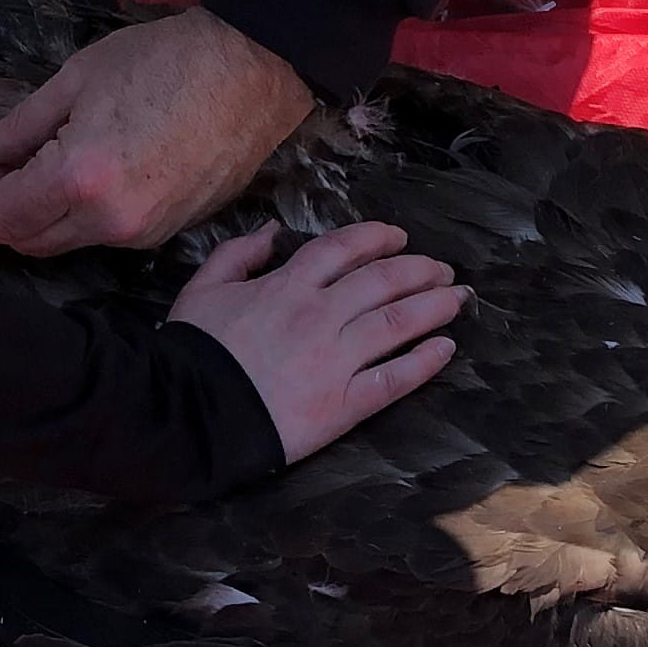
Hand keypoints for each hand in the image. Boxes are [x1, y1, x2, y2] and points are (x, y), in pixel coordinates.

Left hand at [0, 6, 313, 256]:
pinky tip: (88, 174)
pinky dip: (83, 215)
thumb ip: (21, 123)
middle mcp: (109, 220)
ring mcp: (143, 232)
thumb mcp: (78, 79)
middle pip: (32, 240)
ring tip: (42, 163)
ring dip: (43, 216)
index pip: (4, 219)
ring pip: (69, 240)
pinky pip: (106, 234)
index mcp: (79, 178)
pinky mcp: (169, 231)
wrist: (252, 70)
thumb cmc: (165, 61)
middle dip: (2, 216)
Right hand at [167, 223, 461, 460]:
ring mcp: (336, 359)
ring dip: (433, 306)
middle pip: (382, 281)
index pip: (343, 249)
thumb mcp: (203, 289)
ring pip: (397, 323)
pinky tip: (446, 349)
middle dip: (418, 270)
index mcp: (287, 286)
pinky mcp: (344, 404)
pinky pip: (395, 379)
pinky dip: (425, 362)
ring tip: (458, 299)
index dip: (376, 238)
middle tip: (442, 270)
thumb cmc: (194, 351)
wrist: (189, 414)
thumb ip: (238, 254)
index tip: (399, 237)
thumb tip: (271, 231)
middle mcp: (320, 315)